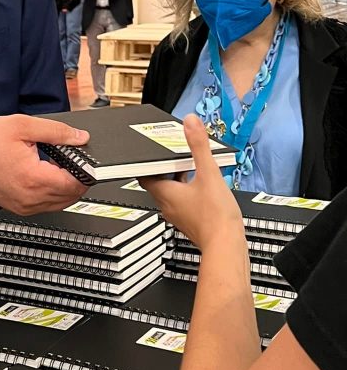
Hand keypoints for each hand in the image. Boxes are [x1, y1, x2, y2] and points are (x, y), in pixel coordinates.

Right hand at [0, 114, 87, 214]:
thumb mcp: (23, 126)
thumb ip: (56, 132)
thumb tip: (79, 138)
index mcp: (34, 178)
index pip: (74, 184)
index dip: (86, 173)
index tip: (88, 162)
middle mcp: (30, 198)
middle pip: (70, 197)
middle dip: (79, 181)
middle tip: (76, 162)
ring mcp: (24, 206)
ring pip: (60, 204)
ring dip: (67, 189)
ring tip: (60, 167)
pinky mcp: (18, 208)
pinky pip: (46, 206)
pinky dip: (53, 194)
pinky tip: (47, 176)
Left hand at [140, 115, 243, 249]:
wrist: (226, 246)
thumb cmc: (215, 217)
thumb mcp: (209, 173)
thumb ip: (199, 147)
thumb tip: (190, 124)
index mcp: (165, 193)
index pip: (144, 174)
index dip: (147, 161)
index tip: (151, 150)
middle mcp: (167, 205)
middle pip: (158, 181)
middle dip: (166, 166)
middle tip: (174, 153)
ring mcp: (178, 214)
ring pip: (172, 190)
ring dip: (178, 177)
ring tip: (190, 164)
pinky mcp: (190, 220)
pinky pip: (184, 200)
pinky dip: (188, 188)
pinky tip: (202, 184)